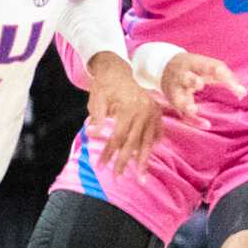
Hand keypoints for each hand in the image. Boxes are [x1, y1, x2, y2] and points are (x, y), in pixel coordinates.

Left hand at [85, 53, 163, 174]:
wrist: (117, 70)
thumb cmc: (104, 86)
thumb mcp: (97, 100)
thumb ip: (97, 118)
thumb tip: (91, 134)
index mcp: (129, 109)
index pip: (118, 138)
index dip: (109, 154)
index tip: (101, 167)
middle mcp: (144, 111)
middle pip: (133, 143)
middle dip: (124, 162)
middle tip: (118, 178)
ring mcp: (152, 111)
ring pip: (147, 141)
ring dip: (143, 161)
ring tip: (141, 178)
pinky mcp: (156, 111)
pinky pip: (156, 133)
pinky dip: (152, 145)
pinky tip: (148, 158)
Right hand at [158, 51, 246, 124]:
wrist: (164, 66)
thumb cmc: (195, 68)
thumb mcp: (208, 67)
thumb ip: (227, 78)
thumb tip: (243, 93)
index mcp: (193, 64)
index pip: (207, 66)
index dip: (217, 72)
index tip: (225, 76)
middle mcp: (182, 76)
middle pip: (185, 78)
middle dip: (191, 80)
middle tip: (199, 84)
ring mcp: (176, 90)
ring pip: (178, 98)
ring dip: (185, 104)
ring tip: (192, 109)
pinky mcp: (175, 102)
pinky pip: (183, 114)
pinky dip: (193, 120)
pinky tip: (206, 125)